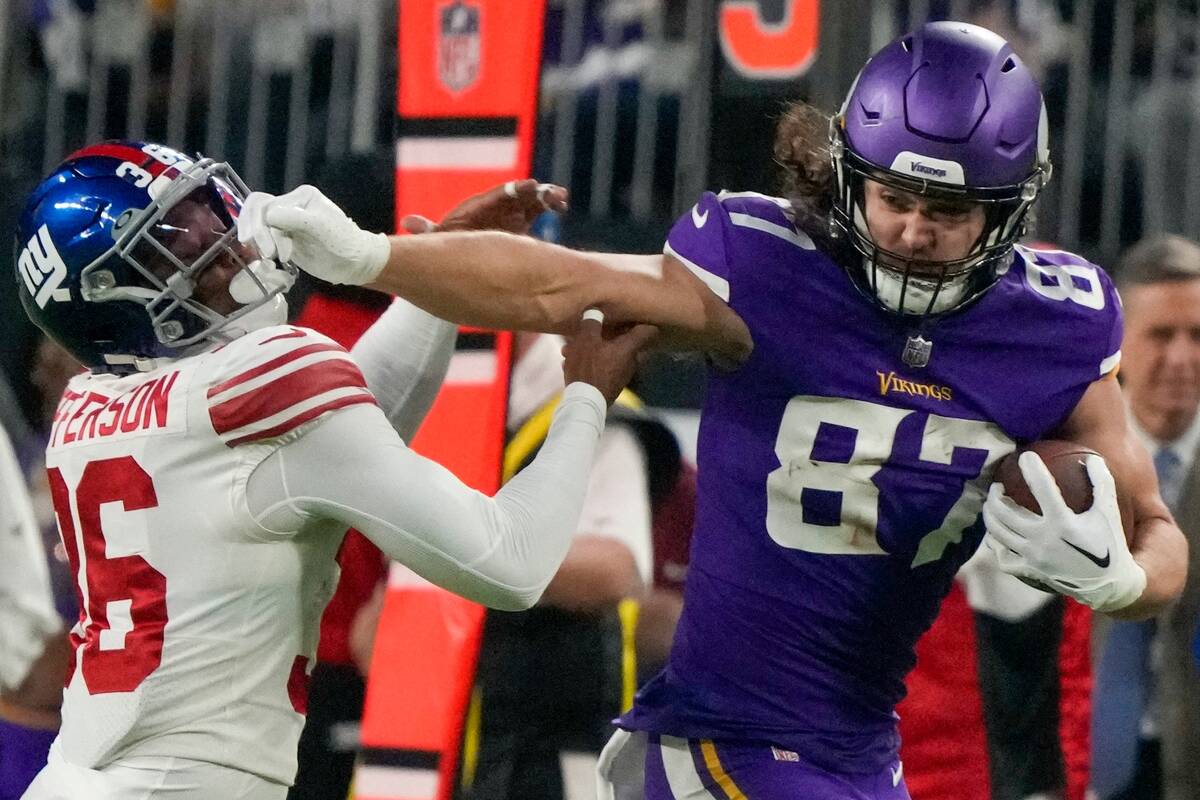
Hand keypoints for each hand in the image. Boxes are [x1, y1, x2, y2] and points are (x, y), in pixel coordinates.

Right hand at [238, 185, 391, 285]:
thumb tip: (268, 216)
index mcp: (300, 197)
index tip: (276, 252)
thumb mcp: (320, 226)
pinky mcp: (283, 239)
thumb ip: (294, 217)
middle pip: (257, 211)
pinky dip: (260, 248)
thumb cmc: (343, 242)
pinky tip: (268, 261)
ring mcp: (285, 223)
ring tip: (269, 258)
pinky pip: (262, 238)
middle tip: (267, 254)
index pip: (267, 205)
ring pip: (256, 224)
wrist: (354, 263)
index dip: (265, 229)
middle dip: (257, 233)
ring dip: (257, 241)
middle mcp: (290, 206)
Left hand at [399, 179, 566, 234]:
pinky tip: (562, 208)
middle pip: (519, 195)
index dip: (516, 190)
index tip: (532, 186)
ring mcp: (510, 213)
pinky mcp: (521, 222)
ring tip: (562, 200)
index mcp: (480, 207)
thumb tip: (408, 223)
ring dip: (547, 198)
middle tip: (554, 193)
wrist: (460, 255)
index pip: (499, 196)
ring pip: (532, 201)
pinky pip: (538, 212)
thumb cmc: (448, 244)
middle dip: (537, 192)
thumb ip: (428, 231)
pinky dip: (549, 208)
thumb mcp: (440, 238)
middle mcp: (497, 206)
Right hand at [561, 311, 657, 405]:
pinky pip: (603, 369)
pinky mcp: (611, 386)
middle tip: (588, 333)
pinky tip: (570, 365)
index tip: (632, 315)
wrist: (585, 402)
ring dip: (592, 351)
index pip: (647, 330)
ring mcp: (622, 375)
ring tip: (569, 351)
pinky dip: (591, 364)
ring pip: (609, 355)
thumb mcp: (585, 340)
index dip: (642, 320)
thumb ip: (592, 322)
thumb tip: (596, 311)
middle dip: (605, 336)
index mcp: (629, 347)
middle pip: (623, 341)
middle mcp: (631, 361)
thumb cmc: (588, 367)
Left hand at [982, 452, 1145, 612]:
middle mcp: (1044, 540)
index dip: (1032, 468)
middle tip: (997, 486)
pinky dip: (995, 544)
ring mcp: (1033, 557)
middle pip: (1005, 511)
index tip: (1025, 456)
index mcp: (1063, 523)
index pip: (1042, 488)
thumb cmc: (1109, 544)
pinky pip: (1001, 557)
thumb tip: (1092, 456)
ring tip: (992, 505)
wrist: (1109, 585)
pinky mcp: (1029, 570)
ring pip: (997, 532)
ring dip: (990, 515)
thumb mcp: (1109, 513)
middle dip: (995, 494)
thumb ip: (1102, 483)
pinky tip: (996, 535)